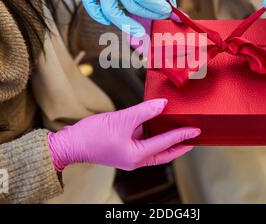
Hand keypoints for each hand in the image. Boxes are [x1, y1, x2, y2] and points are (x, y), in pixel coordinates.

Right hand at [47, 99, 199, 170]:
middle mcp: (135, 159)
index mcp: (136, 156)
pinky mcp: (123, 149)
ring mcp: (129, 155)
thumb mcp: (121, 120)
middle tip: (193, 137)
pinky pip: (143, 143)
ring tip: (179, 130)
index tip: (196, 130)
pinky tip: (156, 124)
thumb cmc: (92, 135)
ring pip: (154, 149)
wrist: (70, 143)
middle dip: (179, 146)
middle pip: (164, 154)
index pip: (165, 144)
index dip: (182, 135)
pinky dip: (152, 135)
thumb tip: (163, 105)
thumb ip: (144, 111)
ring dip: (166, 141)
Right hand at [82, 0, 175, 36]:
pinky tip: (109, 21)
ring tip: (140, 33)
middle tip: (164, 15)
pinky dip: (97, 14)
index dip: (158, 6)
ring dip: (125, 24)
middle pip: (130, 4)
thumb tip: (172, 10)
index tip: (170, 10)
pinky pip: (90, 3)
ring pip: (109, 9)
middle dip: (150, 13)